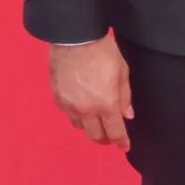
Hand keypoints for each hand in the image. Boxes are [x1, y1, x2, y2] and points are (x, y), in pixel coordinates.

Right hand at [50, 34, 134, 149]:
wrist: (75, 37)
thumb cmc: (102, 51)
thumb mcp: (122, 72)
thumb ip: (125, 97)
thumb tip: (127, 115)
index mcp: (105, 103)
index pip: (115, 131)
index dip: (121, 142)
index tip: (124, 146)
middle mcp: (85, 109)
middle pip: (95, 135)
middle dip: (104, 138)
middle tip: (111, 135)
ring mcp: (69, 104)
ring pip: (79, 126)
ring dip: (89, 126)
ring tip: (96, 120)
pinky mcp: (57, 96)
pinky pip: (67, 113)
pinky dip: (75, 114)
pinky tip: (81, 107)